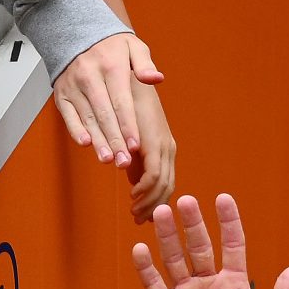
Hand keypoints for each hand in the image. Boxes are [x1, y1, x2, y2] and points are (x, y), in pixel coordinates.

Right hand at [53, 32, 162, 173]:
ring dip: (98, 141)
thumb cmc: (111, 46)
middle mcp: (89, 75)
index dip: (128, 125)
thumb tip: (156, 78)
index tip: (135, 145)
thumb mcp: (133, 46)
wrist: (76, 34)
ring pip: (87, 118)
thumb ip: (145, 64)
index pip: (121, 101)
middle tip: (123, 161)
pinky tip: (86, 144)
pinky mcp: (62, 94)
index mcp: (110, 65)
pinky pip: (68, 115)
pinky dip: (76, 130)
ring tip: (108, 160)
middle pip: (103, 114)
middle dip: (114, 140)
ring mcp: (73, 86)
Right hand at [123, 78, 176, 219]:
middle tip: (138, 219)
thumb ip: (134, 154)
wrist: (122, 69)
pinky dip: (143, 187)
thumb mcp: (134, 133)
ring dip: (147, 201)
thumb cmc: (127, 98)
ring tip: (134, 212)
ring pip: (160, 182)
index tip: (145, 217)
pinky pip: (152, 172)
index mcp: (164, 144)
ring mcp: (159, 141)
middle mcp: (165, 144)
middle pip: (165, 186)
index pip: (167, 182)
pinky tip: (132, 193)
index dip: (157, 202)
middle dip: (152, 207)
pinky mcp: (150, 138)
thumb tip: (133, 178)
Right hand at [133, 194, 288, 288]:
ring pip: (175, 259)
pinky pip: (154, 285)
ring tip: (160, 213)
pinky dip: (146, 268)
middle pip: (199, 246)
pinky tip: (140, 248)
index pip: (231, 245)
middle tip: (185, 200)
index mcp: (234, 284)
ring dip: (167, 236)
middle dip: (192, 223)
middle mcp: (209, 285)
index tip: (224, 199)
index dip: (228, 222)